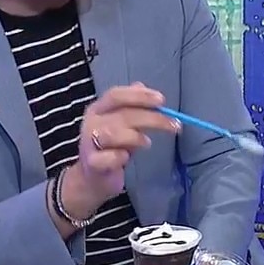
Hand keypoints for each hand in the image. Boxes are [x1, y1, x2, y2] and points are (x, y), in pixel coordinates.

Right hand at [64, 83, 179, 214]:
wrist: (93, 178)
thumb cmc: (111, 148)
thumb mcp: (124, 125)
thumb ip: (133, 107)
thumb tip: (143, 86)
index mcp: (99, 109)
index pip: (116, 95)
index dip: (139, 96)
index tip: (162, 101)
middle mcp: (92, 123)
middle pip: (122, 115)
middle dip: (151, 118)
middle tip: (174, 124)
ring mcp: (89, 143)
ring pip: (112, 134)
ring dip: (135, 137)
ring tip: (147, 143)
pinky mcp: (92, 163)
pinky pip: (107, 157)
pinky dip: (120, 156)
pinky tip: (126, 158)